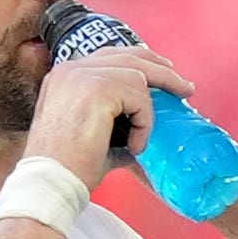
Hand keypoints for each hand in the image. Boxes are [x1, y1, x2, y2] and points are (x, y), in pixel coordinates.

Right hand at [25, 45, 194, 189]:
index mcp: (66, 75)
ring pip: (138, 76)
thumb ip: (116, 124)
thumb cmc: (70, 168)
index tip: (165, 73)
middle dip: (163, 71)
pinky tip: (134, 146)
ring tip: (140, 139)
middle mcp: (71, 69)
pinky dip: (144, 123)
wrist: (51, 182)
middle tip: (185, 88)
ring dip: (148, 111)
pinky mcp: (96, 90)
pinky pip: (139, 97)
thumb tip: (144, 132)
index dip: (143, 62)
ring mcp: (82, 76)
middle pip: (130, 55)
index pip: (112, 56)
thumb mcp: (94, 135)